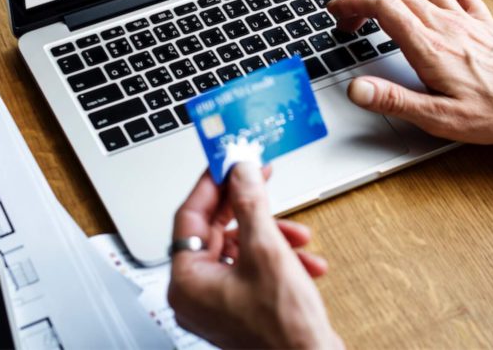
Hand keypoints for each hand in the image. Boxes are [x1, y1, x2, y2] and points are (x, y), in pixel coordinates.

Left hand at [168, 163, 342, 348]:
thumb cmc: (283, 330)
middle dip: (250, 210)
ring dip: (273, 236)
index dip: (211, 184)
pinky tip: (305, 263)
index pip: (189, 216)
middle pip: (216, 231)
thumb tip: (240, 172)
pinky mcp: (241, 309)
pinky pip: (253, 270)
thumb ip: (250, 203)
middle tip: (262, 181)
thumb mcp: (266, 250)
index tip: (227, 162)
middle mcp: (196, 294)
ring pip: (240, 249)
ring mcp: (218, 304)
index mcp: (186, 281)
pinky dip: (279, 260)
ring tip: (298, 236)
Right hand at [328, 0, 492, 144]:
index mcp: (429, 48)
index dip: (352, 4)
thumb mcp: (437, 118)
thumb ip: (393, 100)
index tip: (337, 11)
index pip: (382, 8)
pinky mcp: (483, 21)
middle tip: (350, 15)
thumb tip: (357, 89)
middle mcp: (446, 26)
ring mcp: (466, 19)